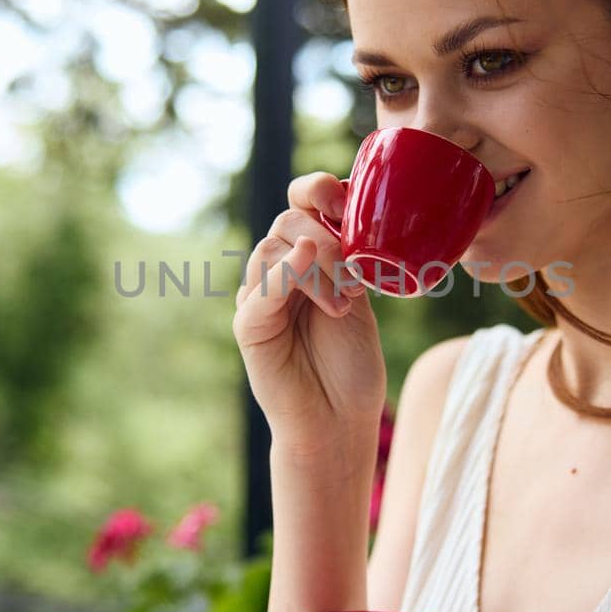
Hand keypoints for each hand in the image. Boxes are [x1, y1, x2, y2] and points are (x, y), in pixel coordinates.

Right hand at [232, 172, 385, 466]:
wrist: (339, 421)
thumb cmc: (351, 364)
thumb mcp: (361, 297)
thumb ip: (352, 255)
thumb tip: (357, 210)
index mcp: (304, 259)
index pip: (299, 202)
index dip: (319, 190)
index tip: (348, 202)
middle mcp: (276, 273)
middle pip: (288, 222)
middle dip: (326, 234)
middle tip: (355, 271)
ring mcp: (258, 298)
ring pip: (275, 250)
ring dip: (318, 266)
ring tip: (345, 301)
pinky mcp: (249, 327)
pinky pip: (260, 291)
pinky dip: (283, 273)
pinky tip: (302, 264)